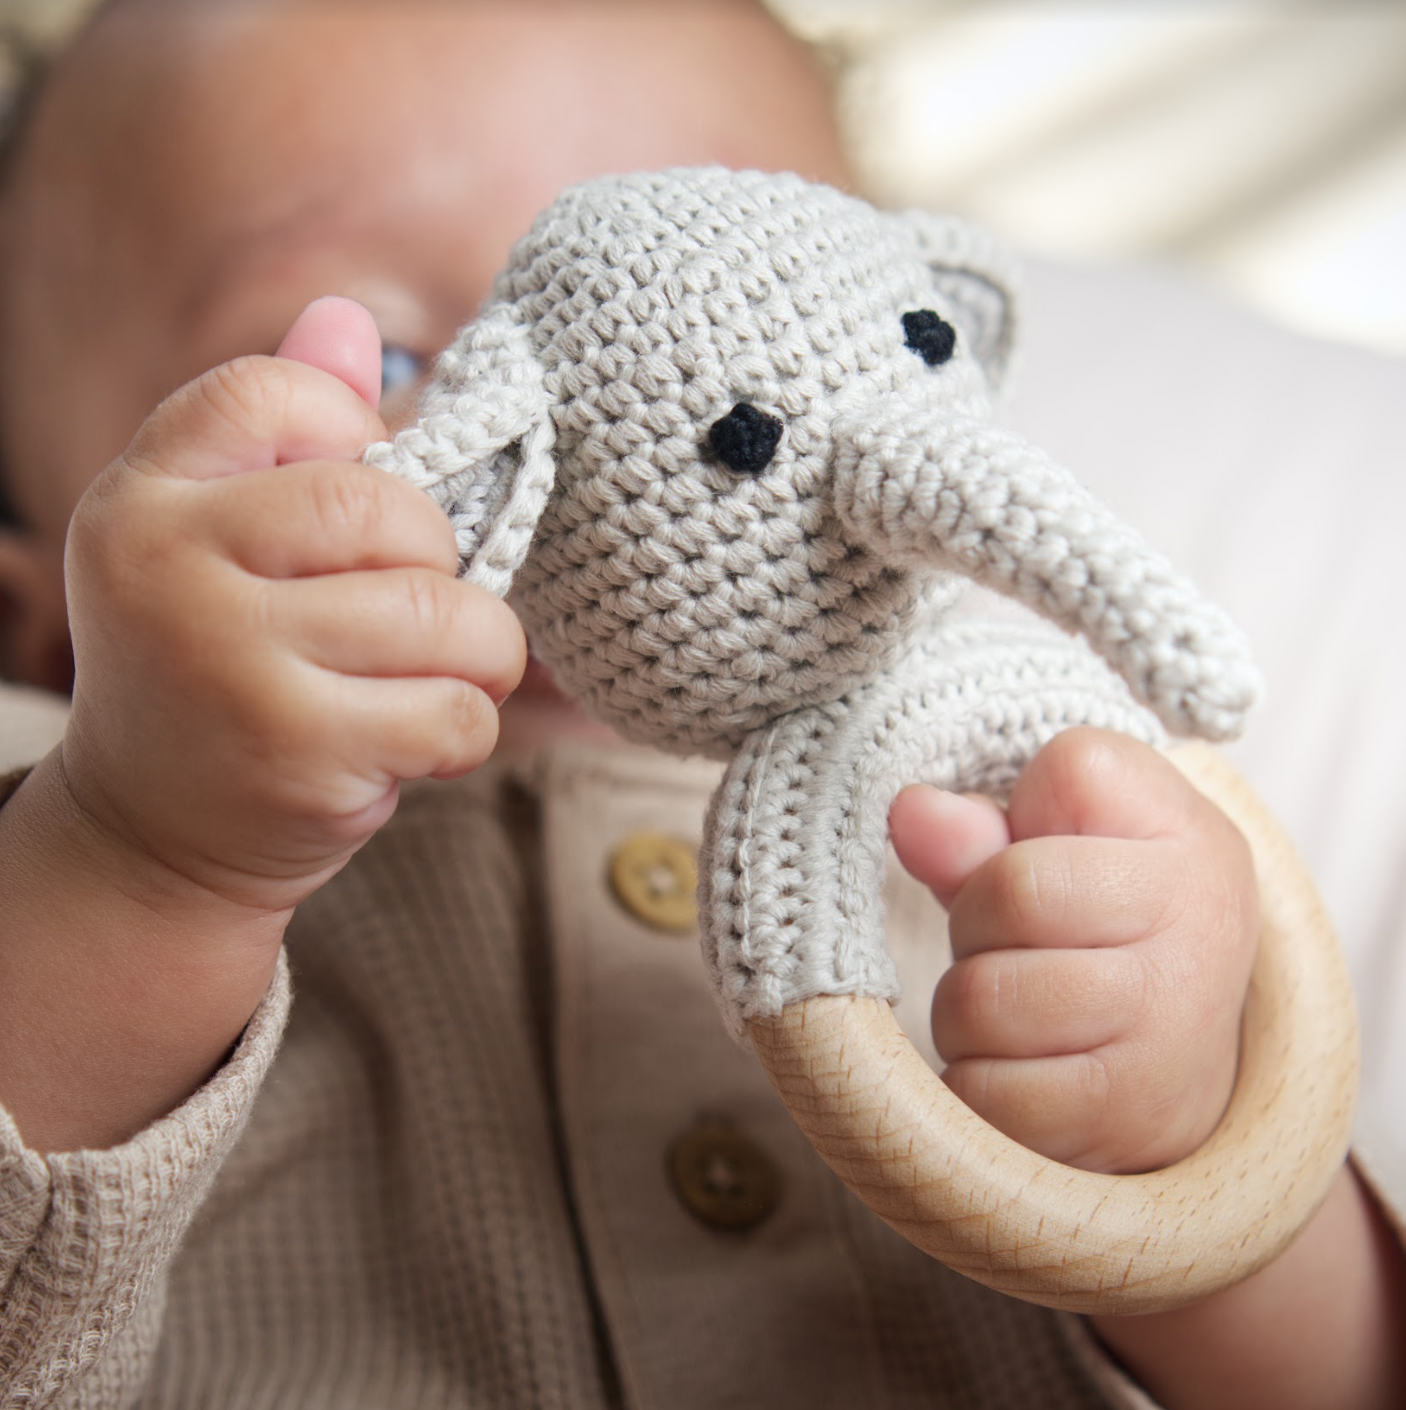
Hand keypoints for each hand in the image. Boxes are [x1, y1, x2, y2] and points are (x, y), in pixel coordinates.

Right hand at [60, 297, 525, 917]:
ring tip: (446, 676)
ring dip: (479, 653)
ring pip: (440, 612)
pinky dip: (469, 726)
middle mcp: (168, 565)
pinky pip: (455, 709)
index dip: (355, 433)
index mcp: (143, 496)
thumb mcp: (216, 544)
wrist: (155, 834)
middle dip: (442, 562)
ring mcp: (228, 660)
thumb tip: (344, 314)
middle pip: (384, 505)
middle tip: (431, 610)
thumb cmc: (216, 668)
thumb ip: (282, 434)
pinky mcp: (296, 751)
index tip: (367, 510)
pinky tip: (424, 740)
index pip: (271, 394)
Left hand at [889, 727, 1257, 1173]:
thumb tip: (910, 812)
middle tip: (1008, 948)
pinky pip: (984, 1089)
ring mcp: (1171, 1029)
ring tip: (1009, 1013)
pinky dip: (973, 1084)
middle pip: (1012, 891)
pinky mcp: (1125, 1118)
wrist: (1180, 1078)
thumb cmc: (1099, 934)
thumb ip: (976, 827)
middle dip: (973, 924)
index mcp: (1190, 833)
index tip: (1039, 853)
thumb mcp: (1057, 853)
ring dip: (962, 1013)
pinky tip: (1018, 1071)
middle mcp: (1200, 922)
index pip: (1067, 771)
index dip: (1017, 815)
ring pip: (983, 997)